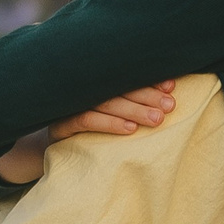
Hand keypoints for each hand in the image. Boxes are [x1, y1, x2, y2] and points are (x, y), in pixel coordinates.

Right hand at [0, 80, 177, 185]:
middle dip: (146, 96)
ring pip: (105, 103)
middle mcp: (81, 87)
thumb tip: (170, 87)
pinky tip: (130, 130)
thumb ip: (129, 95)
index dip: (148, 80)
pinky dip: (110, 124)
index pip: (124, 75)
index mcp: (95, 79)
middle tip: (169, 106)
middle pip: (117, 87)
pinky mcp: (59, 123)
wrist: (52, 148)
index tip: (171, 86)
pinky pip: (86, 120)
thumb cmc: (91, 126)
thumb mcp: (109, 106)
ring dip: (134, 110)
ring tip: (157, 119)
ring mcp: (69, 103)